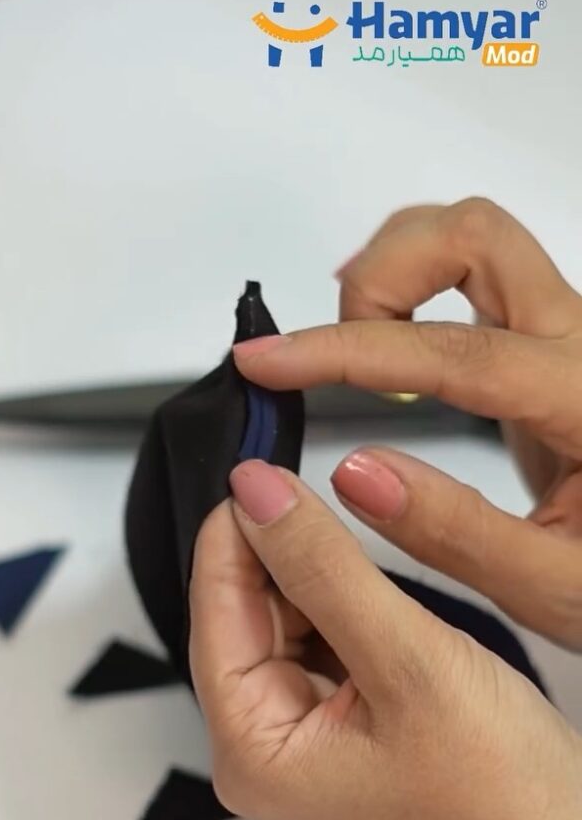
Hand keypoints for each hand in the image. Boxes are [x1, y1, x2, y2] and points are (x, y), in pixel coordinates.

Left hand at [189, 463, 581, 819]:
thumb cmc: (503, 796)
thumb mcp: (407, 660)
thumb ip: (325, 568)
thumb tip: (255, 491)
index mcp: (251, 750)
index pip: (214, 610)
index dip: (235, 529)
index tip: (259, 461)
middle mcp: (262, 748)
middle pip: (244, 613)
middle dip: (276, 547)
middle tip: (305, 477)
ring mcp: (302, 738)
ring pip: (285, 620)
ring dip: (312, 570)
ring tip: (343, 524)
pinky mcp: (342, 726)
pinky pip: (321, 640)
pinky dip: (339, 600)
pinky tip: (362, 574)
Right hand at [232, 198, 581, 648]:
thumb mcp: (553, 585)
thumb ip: (457, 533)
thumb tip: (356, 473)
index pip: (456, 352)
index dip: (346, 351)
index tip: (266, 361)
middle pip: (474, 235)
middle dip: (380, 276)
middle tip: (332, 357)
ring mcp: (565, 331)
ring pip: (471, 236)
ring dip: (394, 271)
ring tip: (356, 352)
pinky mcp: (543, 339)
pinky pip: (470, 272)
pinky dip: (410, 284)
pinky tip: (385, 341)